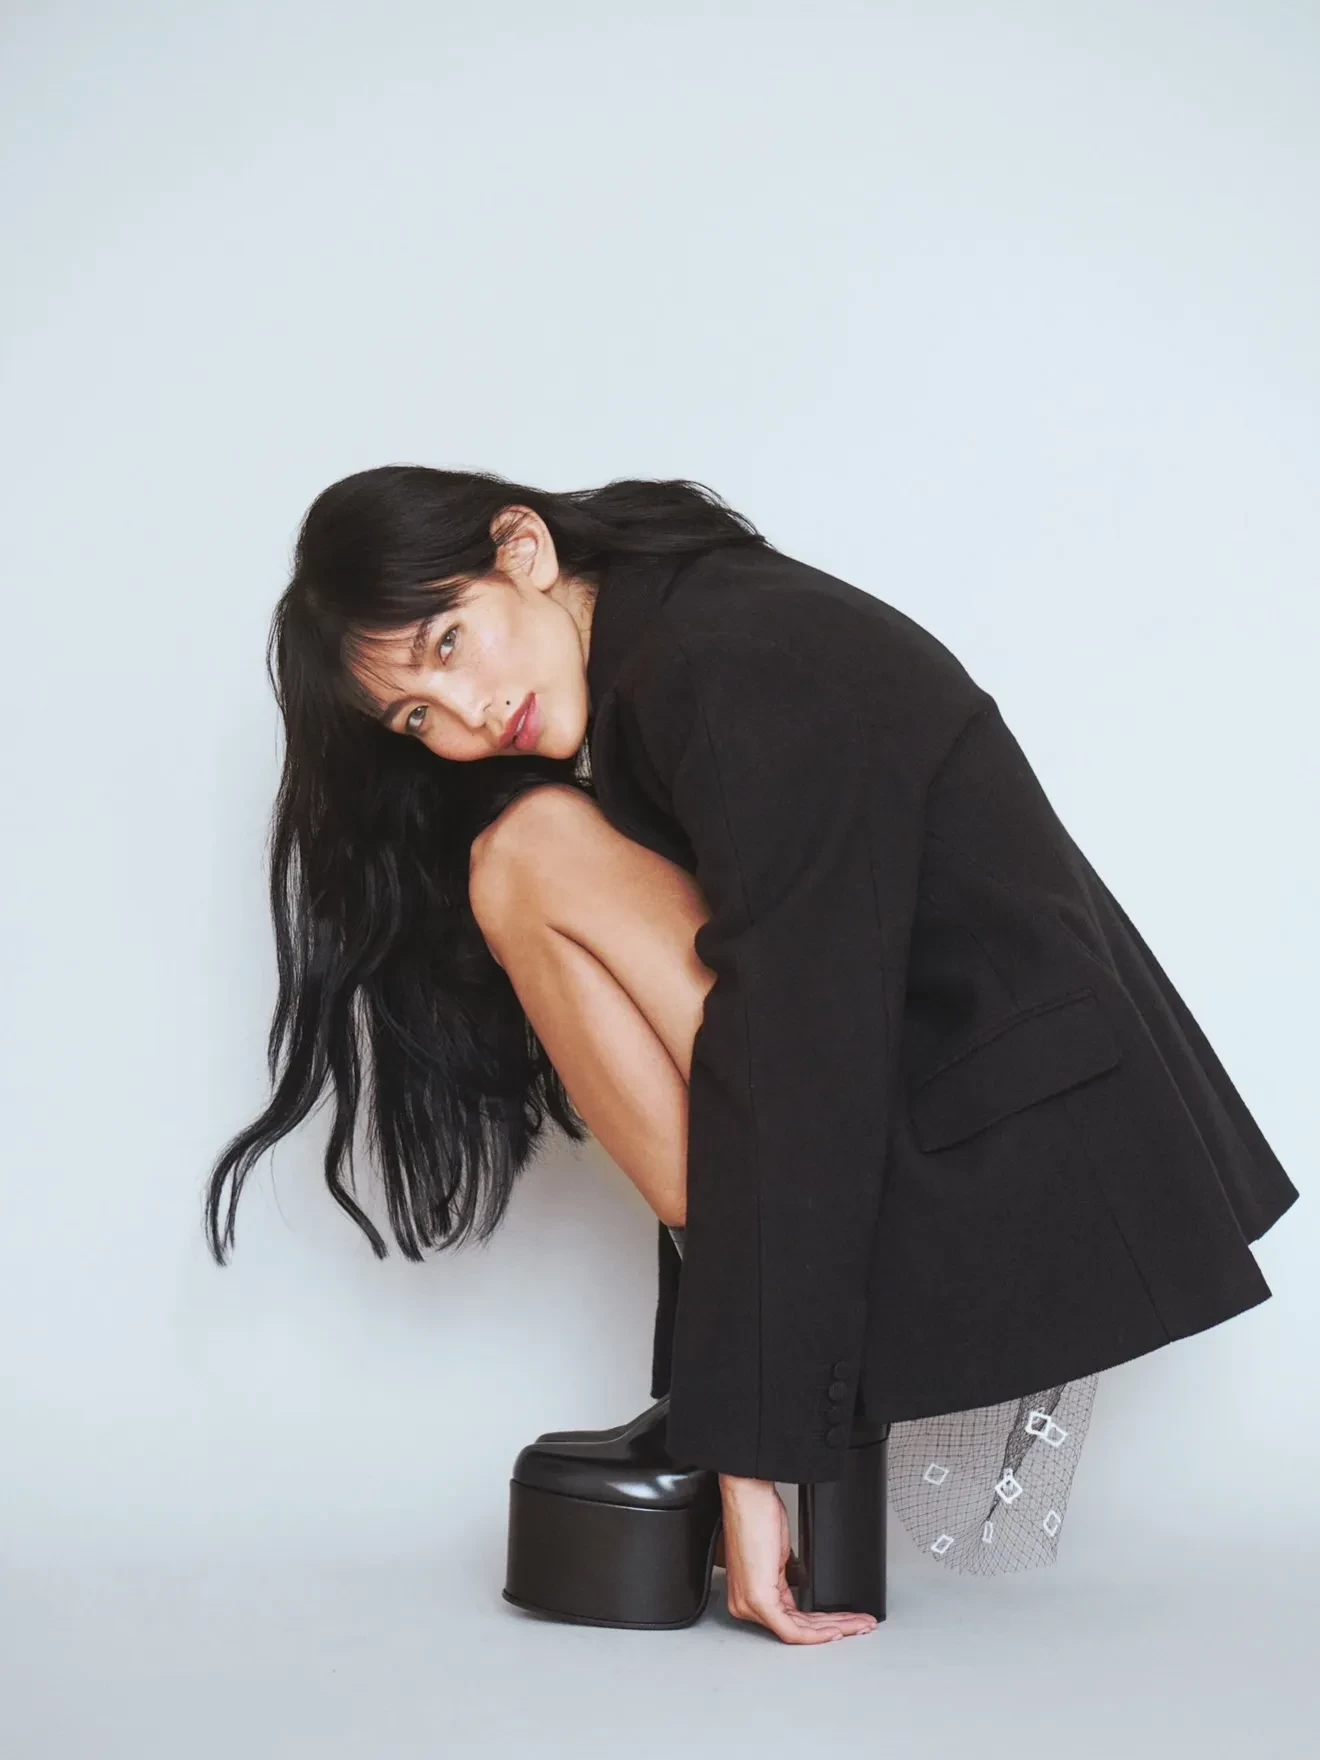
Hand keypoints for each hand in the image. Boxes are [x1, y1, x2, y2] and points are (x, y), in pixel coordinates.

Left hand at [717, 1473, 878, 1644]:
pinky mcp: (759, 1601)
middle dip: (836, 1627)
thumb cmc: (756, 1516)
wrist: (748, 1497)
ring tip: (859, 1624)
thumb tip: (801, 1594)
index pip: (791, 1621)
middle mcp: (745, 1606)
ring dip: (836, 1627)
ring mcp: (750, 1605)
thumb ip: (784, 1582)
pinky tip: (837, 1629)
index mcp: (748, 1597)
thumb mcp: (775, 1558)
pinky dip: (818, 1634)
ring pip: (800, 1631)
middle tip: (860, 1624)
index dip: (822, 1626)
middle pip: (799, 1628)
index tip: (844, 1622)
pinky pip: (792, 1630)